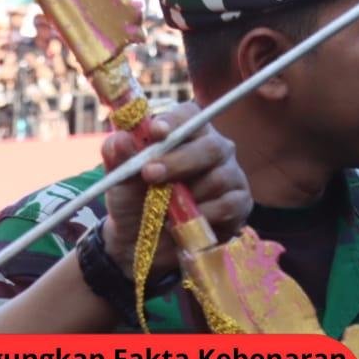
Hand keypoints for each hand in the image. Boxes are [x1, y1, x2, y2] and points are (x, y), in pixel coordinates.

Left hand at [102, 103, 251, 279]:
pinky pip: (228, 205)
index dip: (176, 121)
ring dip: (187, 196)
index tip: (156, 132)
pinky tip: (183, 223)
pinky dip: (202, 216)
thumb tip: (122, 139)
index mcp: (187, 133)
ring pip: (219, 178)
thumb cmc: (134, 200)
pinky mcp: (239, 203)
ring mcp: (231, 175)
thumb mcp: (119, 179)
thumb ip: (119, 157)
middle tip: (149, 174)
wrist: (141, 242)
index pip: (190, 116)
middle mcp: (215, 149)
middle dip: (179, 161)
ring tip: (165, 209)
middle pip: (211, 145)